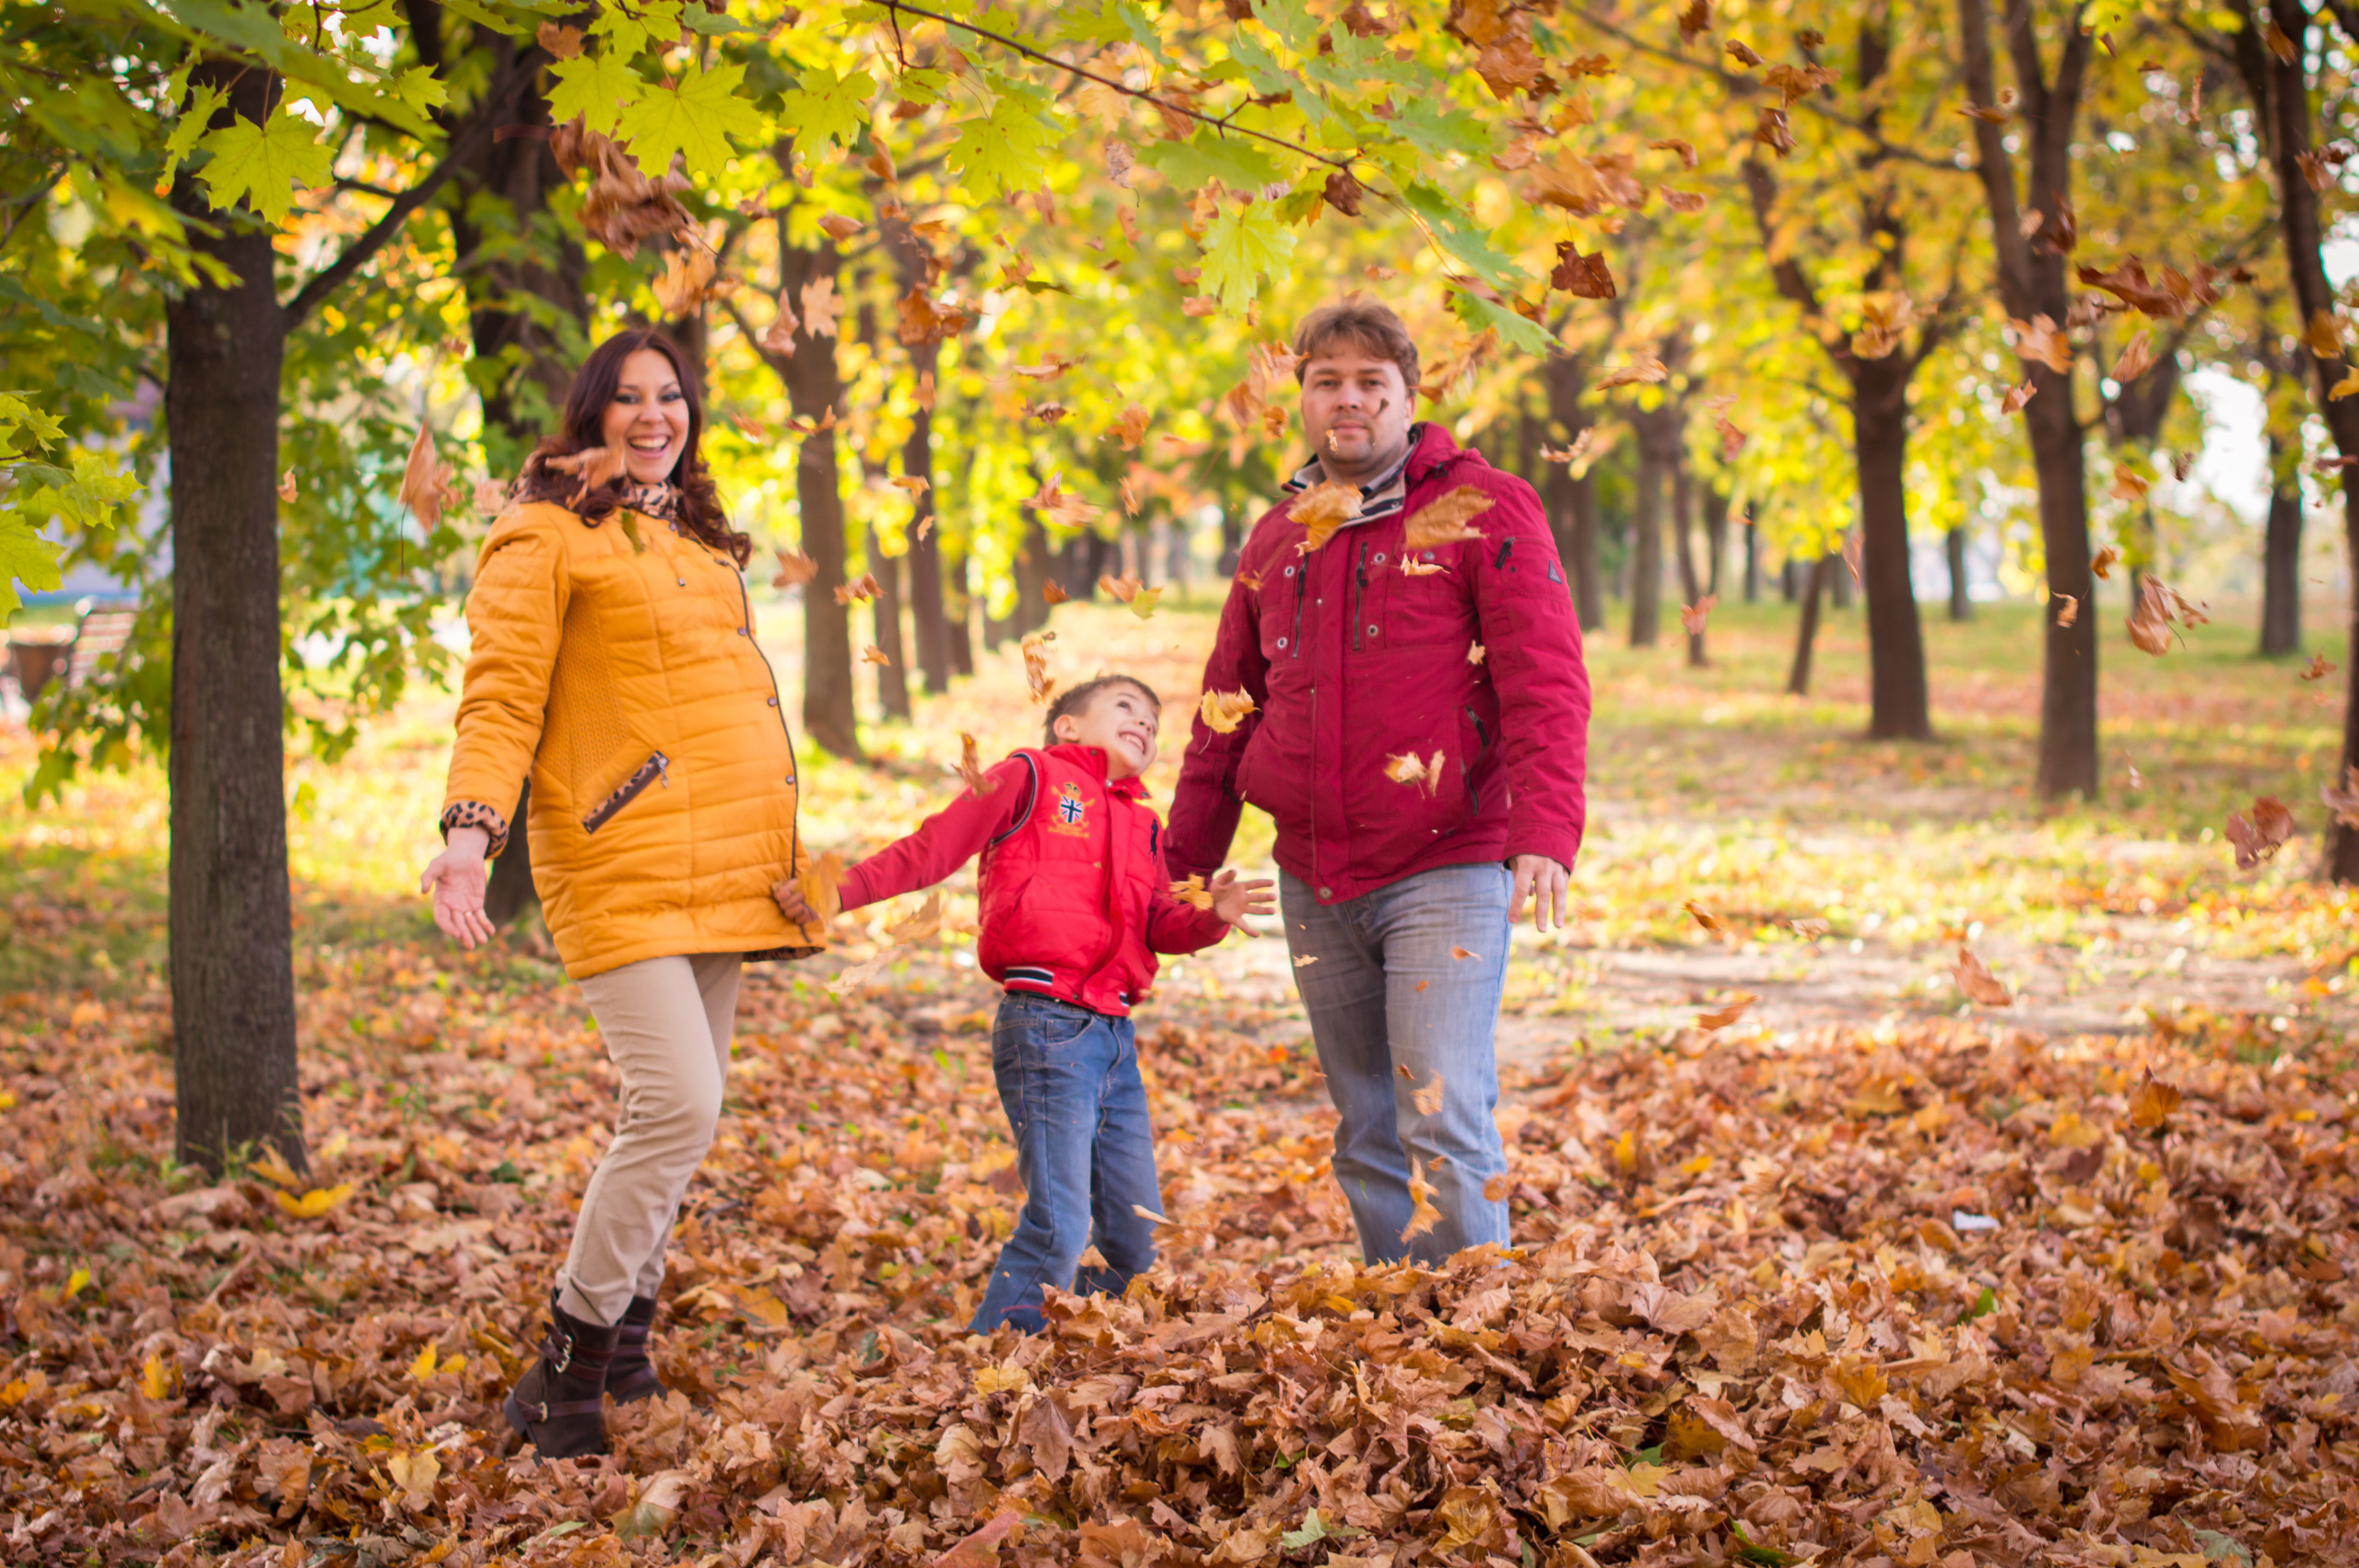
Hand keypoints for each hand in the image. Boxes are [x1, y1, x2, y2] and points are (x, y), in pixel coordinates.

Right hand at [420, 828, 494, 948]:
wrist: (465, 855)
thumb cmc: (449, 859)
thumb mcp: (436, 865)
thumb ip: (428, 876)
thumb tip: (422, 891)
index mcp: (440, 900)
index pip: (442, 918)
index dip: (448, 927)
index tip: (456, 933)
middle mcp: (452, 906)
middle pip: (457, 924)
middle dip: (464, 935)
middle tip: (470, 946)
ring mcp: (465, 906)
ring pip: (470, 923)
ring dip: (476, 932)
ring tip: (483, 941)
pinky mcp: (477, 903)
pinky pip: (481, 916)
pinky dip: (485, 924)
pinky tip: (491, 931)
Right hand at [772, 877, 819, 924]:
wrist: (821, 898)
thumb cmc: (812, 888)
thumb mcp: (806, 882)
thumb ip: (799, 881)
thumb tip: (798, 881)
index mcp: (787, 892)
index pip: (777, 895)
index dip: (781, 895)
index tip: (788, 893)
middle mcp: (787, 903)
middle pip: (783, 905)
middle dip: (792, 900)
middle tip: (803, 895)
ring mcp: (793, 912)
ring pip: (788, 914)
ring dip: (795, 910)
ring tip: (803, 906)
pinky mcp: (801, 919)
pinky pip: (798, 921)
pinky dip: (802, 917)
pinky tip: (808, 913)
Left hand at [1208, 868, 1275, 931]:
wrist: (1210, 903)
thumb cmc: (1217, 890)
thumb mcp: (1219, 881)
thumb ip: (1226, 876)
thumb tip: (1234, 871)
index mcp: (1241, 888)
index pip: (1253, 884)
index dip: (1262, 883)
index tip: (1272, 882)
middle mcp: (1243, 898)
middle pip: (1256, 897)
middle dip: (1265, 897)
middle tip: (1274, 897)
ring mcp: (1241, 909)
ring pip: (1254, 910)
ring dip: (1263, 910)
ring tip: (1273, 911)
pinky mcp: (1235, 918)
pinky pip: (1243, 925)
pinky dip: (1249, 931)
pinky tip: (1257, 935)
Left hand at [1508, 853, 1569, 932]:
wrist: (1547, 826)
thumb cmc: (1525, 845)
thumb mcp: (1516, 857)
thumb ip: (1520, 877)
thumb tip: (1531, 896)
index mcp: (1527, 863)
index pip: (1520, 889)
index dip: (1516, 905)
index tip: (1511, 920)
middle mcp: (1543, 867)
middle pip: (1542, 894)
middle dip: (1541, 913)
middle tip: (1540, 930)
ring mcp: (1556, 868)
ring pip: (1559, 892)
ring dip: (1558, 910)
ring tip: (1557, 926)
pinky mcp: (1564, 868)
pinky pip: (1563, 887)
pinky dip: (1561, 900)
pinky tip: (1560, 914)